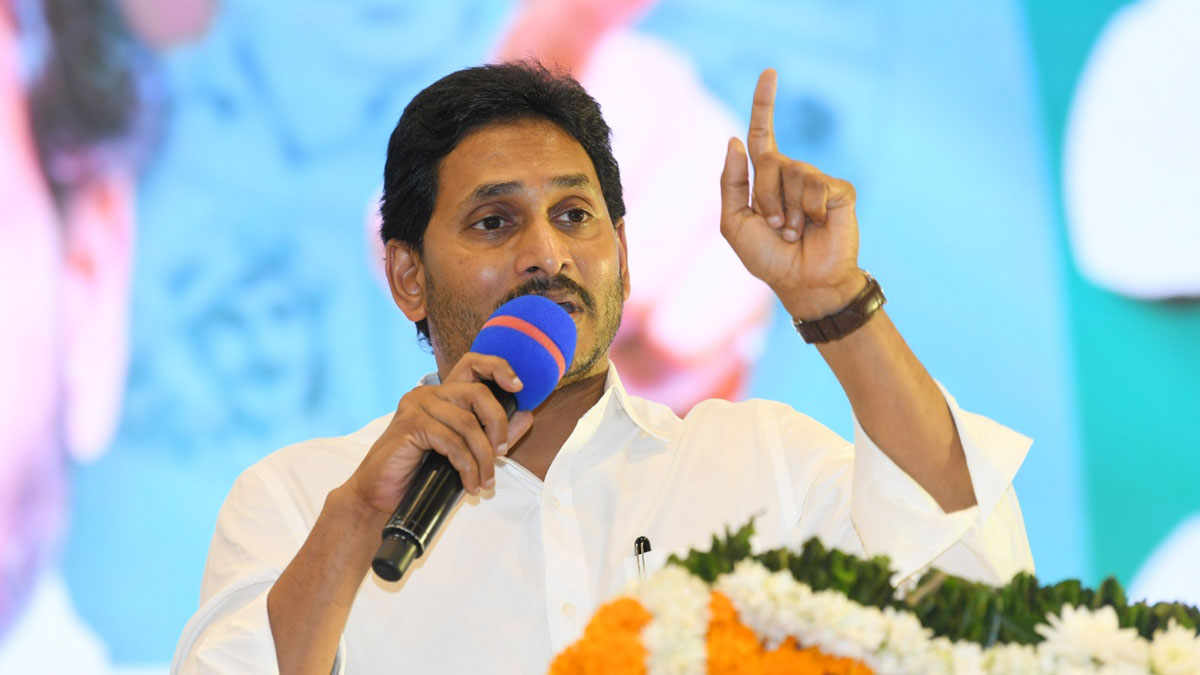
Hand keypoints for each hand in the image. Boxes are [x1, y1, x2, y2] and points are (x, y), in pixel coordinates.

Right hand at [343, 354, 533, 514]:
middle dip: (498, 424)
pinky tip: (469, 484)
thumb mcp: (464, 452)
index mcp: (441, 394)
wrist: (381, 496)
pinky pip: (452, 442)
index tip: (518, 386)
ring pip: (467, 423)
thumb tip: (526, 416)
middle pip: (477, 393)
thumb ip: (493, 434)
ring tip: (485, 482)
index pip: (471, 364)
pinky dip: (467, 466)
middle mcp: (428, 393)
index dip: (497, 368)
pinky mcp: (410, 425)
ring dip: (483, 458)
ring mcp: (417, 406)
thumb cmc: (420, 474)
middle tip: (502, 453)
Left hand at [720, 69, 864, 319]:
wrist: (804, 283)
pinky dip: (808, 211)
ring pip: (792, 172)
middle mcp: (791, 175)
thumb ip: (731, 183)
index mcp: (766, 180)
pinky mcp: (839, 192)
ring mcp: (816, 182)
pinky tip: (815, 226)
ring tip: (795, 231)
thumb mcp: (735, 223)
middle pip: (769, 160)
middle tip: (777, 227)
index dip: (764, 103)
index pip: (762, 134)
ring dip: (786, 209)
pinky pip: (814, 185)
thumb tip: (734, 139)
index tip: (770, 72)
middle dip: (766, 197)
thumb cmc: (768, 258)